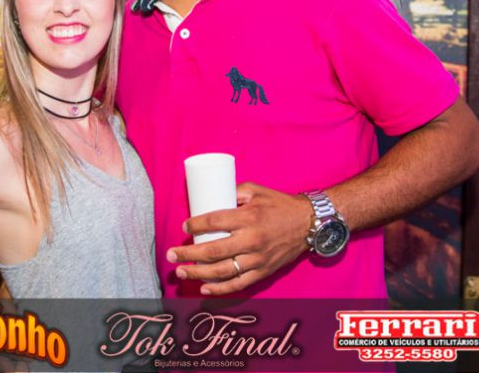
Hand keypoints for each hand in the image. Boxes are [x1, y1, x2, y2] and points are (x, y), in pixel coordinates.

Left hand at [167, 183, 312, 294]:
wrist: (308, 224)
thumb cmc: (278, 204)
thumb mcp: (255, 190)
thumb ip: (233, 192)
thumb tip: (209, 196)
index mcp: (248, 218)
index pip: (214, 222)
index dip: (195, 225)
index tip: (185, 227)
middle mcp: (251, 240)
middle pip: (213, 250)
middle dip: (188, 254)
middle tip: (171, 255)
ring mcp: (257, 259)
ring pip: (222, 271)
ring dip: (198, 273)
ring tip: (181, 271)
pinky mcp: (263, 272)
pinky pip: (238, 284)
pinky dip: (220, 289)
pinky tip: (204, 288)